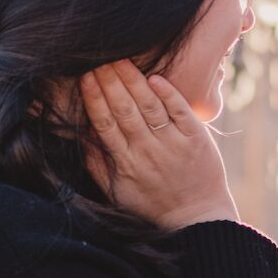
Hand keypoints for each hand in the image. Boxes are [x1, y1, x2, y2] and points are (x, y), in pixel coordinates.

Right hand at [80, 61, 237, 229]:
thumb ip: (97, 165)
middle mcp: (147, 151)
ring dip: (133, 81)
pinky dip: (168, 94)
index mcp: (125, 163)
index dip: (93, 98)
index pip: (104, 124)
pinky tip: (155, 77)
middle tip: (99, 57)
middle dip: (109, 82)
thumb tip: (80, 136)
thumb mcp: (117, 193)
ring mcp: (173, 144)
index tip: (83, 76)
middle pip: (123, 110)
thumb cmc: (153, 207)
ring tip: (120, 59)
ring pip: (149, 107)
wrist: (196, 220)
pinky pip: (180, 111)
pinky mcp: (196, 139)